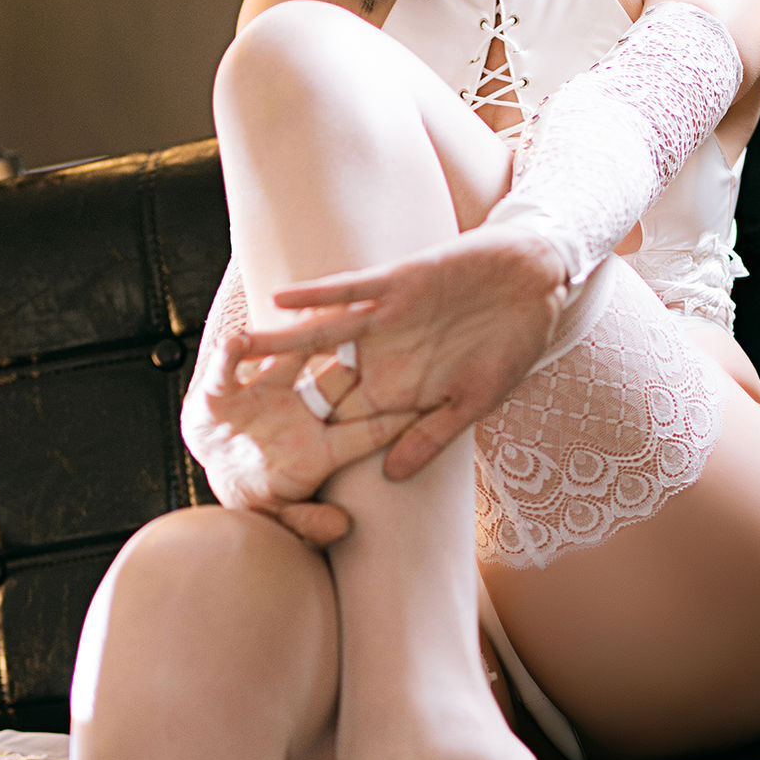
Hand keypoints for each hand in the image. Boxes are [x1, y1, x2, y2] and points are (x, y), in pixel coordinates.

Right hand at [182, 329, 419, 544]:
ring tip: (315, 309)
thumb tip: (341, 526)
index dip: (394, 418)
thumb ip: (309, 523)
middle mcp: (301, 410)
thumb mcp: (282, 516)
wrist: (216, 470)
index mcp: (323, 443)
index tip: (426, 399)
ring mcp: (265, 394)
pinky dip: (231, 353)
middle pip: (334, 381)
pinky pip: (228, 366)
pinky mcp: (225, 389)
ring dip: (299, 336)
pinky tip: (237, 338)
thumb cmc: (259, 493)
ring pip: (287, 358)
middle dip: (355, 358)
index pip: (366, 429)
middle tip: (386, 328)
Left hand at [236, 227, 569, 479]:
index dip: (308, 441)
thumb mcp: (475, 401)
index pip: (347, 422)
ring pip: (321, 334)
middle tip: (225, 409)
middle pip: (317, 379)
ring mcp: (385, 321)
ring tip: (234, 346)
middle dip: (275, 390)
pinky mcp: (396, 285)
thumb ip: (432, 434)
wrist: (534, 284)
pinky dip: (319, 296)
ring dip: (280, 340)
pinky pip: (349, 291)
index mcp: (399, 392)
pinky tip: (282, 298)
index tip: (265, 464)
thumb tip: (391, 475)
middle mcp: (383, 357)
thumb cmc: (512, 347)